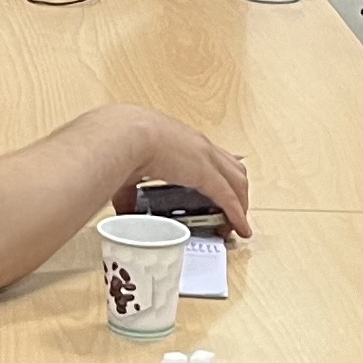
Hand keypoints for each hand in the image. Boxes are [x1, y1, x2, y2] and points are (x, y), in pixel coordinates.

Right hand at [124, 115, 250, 236]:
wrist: (125, 134)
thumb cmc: (122, 141)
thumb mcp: (129, 166)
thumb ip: (129, 190)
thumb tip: (125, 210)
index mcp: (181, 140)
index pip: (211, 157)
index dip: (219, 177)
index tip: (217, 195)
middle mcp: (199, 146)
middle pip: (232, 167)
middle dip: (236, 191)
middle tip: (230, 212)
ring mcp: (206, 158)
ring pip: (237, 181)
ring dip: (240, 203)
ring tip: (236, 224)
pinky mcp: (207, 174)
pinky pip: (229, 198)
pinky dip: (237, 214)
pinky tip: (240, 228)